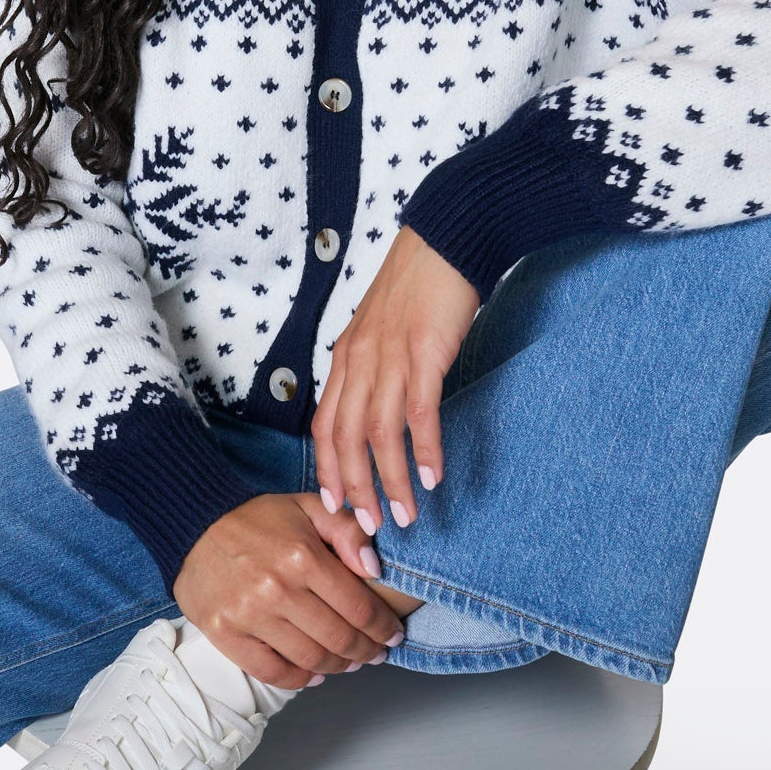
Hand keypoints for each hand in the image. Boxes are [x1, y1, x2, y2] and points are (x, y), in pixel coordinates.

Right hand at [171, 492, 407, 688]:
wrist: (194, 525)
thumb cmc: (256, 519)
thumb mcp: (306, 507)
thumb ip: (347, 529)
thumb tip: (375, 568)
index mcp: (303, 556)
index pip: (359, 608)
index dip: (383, 628)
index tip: (392, 636)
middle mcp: (277, 589)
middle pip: (339, 640)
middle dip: (366, 652)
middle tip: (374, 654)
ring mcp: (249, 615)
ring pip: (311, 660)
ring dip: (337, 667)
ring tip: (346, 662)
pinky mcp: (225, 634)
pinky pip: (273, 672)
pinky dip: (299, 678)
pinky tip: (312, 673)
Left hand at [311, 224, 477, 534]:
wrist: (445, 242)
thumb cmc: (418, 287)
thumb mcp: (380, 329)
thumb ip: (373, 368)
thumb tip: (377, 411)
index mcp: (346, 355)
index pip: (325, 423)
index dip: (327, 468)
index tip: (335, 505)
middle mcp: (360, 359)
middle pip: (346, 438)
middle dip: (355, 488)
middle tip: (368, 526)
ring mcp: (390, 356)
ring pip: (380, 433)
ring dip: (392, 480)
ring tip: (404, 515)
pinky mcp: (425, 352)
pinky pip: (419, 412)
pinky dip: (424, 449)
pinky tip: (433, 476)